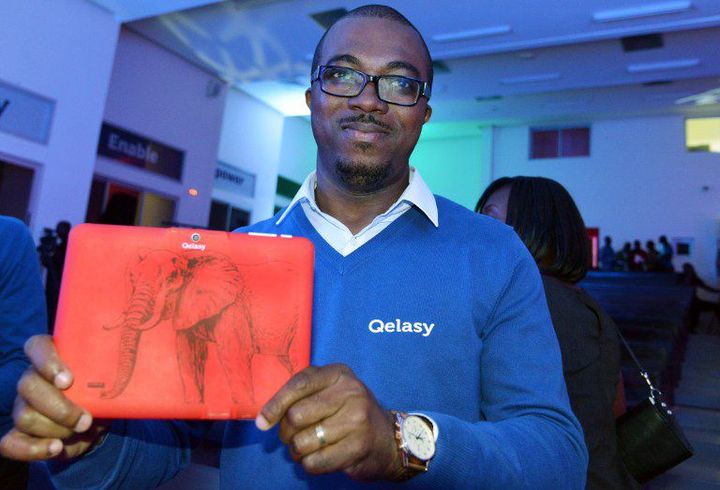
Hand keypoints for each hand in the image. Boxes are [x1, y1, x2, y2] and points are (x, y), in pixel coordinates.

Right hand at [0, 335, 109, 460]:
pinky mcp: (19, 432)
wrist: (94, 423)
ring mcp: (22, 406)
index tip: (68, 380)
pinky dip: (34, 449)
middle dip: (60, 408)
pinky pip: (12, 443)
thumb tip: (123, 375)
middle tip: (86, 420)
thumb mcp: (106, 381)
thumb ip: (107, 375)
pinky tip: (56, 448)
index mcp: (52, 357)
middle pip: (29, 386)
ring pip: (25, 416)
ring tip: (80, 430)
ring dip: (57, 428)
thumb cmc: (99, 394)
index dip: (47, 362)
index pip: (37, 346)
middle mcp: (32, 378)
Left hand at [255, 364, 402, 480]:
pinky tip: (319, 458)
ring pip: (303, 441)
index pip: (299, 385)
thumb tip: (264, 418)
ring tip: (307, 448)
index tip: (262, 422)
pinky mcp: (358, 446)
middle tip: (293, 436)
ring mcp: (357, 419)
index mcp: (339, 374)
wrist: (388, 439)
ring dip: (297, 451)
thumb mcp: (330, 392)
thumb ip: (301, 395)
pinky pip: (315, 462)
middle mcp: (350, 392)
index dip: (275, 405)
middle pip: (296, 415)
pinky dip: (309, 464)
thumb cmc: (349, 413)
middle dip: (286, 432)